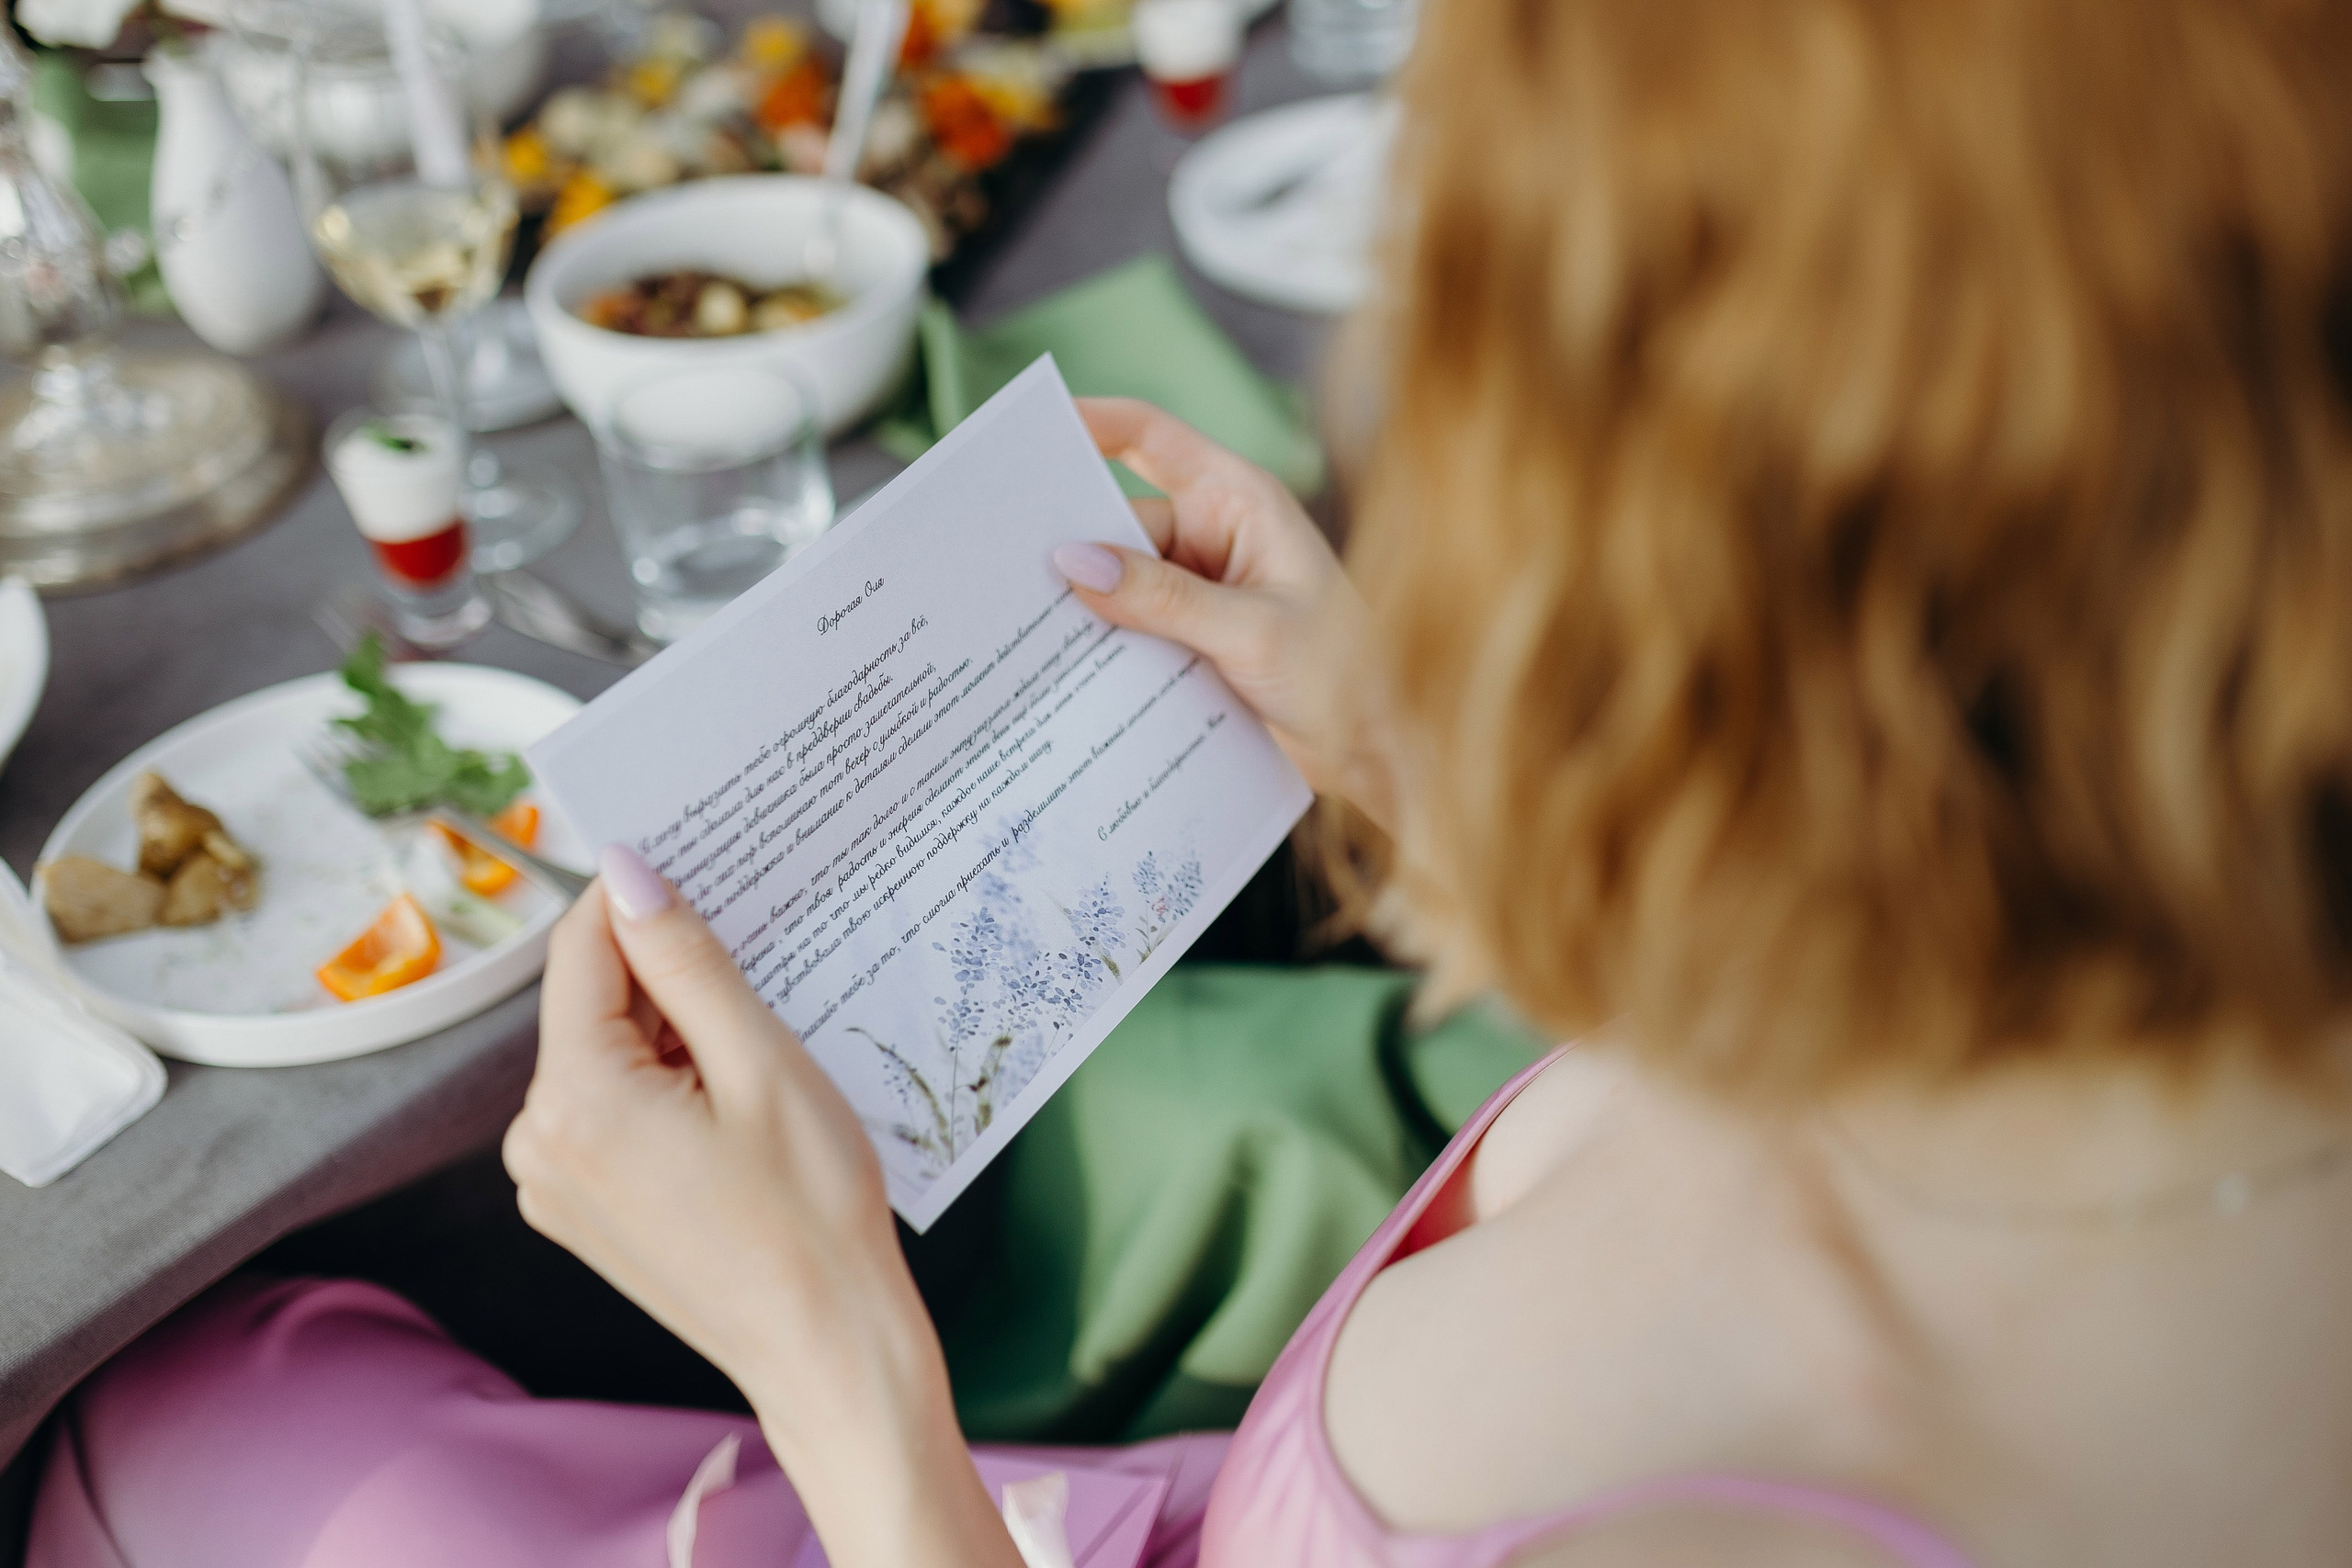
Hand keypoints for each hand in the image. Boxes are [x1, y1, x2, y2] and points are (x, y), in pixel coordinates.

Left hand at [504, 848, 1019, 1567]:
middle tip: (763, 986)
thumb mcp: (760, 1064)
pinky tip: (736, 1114)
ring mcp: (551, 1183)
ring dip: (675, 1039)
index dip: (646, 900)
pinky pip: (612, 1111)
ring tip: (759, 1068)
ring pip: (607, 1056)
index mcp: (574, 1099)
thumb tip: (627, 871)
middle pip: (594, 1004)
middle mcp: (537, 1141)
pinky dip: (667, 1091)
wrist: (826, 1347)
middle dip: (670, 980)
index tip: (709, 874)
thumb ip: (686, 961)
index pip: (585, 948)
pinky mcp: (579, 1210)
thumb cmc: (811, 1213)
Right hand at [1057, 398, 1392, 826]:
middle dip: (1071, 547)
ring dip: (1086, 610)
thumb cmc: (1345, 675)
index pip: (1152, 438)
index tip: (1034, 428)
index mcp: (1239, 501)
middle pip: (1119, 524)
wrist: (1378, 752)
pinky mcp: (1194, 642)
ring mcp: (1203, 591)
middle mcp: (1216, 536)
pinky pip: (1132, 631)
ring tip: (1026, 634)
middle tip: (1004, 570)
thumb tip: (1073, 563)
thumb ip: (1161, 598)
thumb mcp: (1250, 630)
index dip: (1092, 422)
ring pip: (1119, 585)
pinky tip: (1067, 672)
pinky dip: (1105, 647)